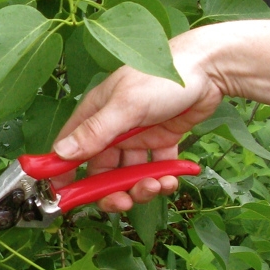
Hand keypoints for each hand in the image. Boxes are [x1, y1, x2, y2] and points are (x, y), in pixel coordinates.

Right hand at [53, 27, 224, 211]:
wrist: (208, 67)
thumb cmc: (160, 78)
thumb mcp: (125, 106)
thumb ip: (94, 132)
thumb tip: (60, 154)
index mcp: (95, 116)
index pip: (70, 150)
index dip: (65, 174)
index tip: (65, 197)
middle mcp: (112, 129)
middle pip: (102, 170)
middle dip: (111, 190)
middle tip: (123, 203)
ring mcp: (136, 136)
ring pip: (129, 173)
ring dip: (140, 186)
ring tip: (157, 186)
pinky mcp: (160, 141)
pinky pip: (155, 168)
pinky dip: (162, 178)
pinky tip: (171, 179)